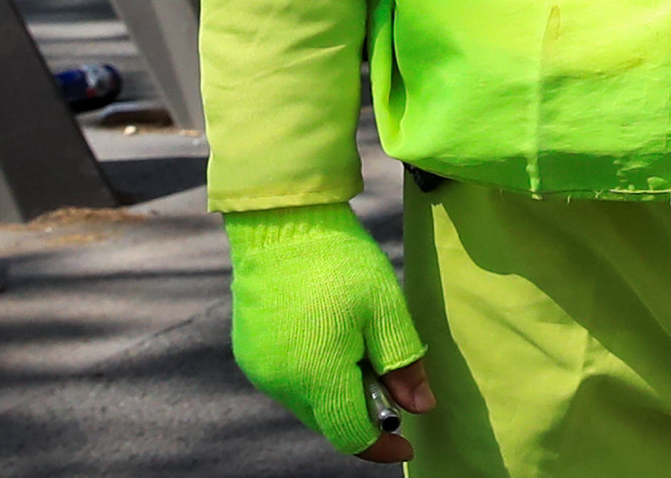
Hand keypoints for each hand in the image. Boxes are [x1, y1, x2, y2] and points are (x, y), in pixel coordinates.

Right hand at [224, 205, 435, 459]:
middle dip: (364, 412)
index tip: (409, 444)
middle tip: (390, 375)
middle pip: (330, 422)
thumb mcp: (386, 310)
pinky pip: (290, 383)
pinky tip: (332, 340)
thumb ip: (403, 364)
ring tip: (360, 345)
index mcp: (317, 377)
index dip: (383, 446)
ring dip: (339, 393)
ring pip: (309, 404)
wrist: (282, 224)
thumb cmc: (340, 263)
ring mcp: (261, 371)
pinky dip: (316, 377)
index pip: (352, 436)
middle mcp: (282, 384)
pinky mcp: (250, 356)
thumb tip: (420, 408)